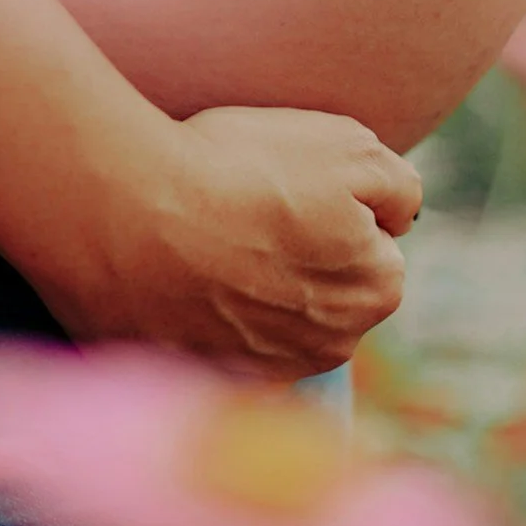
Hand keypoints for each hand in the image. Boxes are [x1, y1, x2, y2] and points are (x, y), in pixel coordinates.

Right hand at [38, 103, 421, 381]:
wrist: (123, 209)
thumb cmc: (237, 168)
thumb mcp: (347, 146)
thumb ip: (399, 187)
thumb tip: (402, 221)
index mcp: (377, 290)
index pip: (374, 246)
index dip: (331, 210)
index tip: (286, 191)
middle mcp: (330, 348)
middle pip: (328, 290)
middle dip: (299, 258)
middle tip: (245, 213)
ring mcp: (265, 371)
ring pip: (275, 318)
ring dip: (252, 289)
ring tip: (206, 241)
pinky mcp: (202, 379)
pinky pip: (219, 344)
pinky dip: (206, 318)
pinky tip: (179, 279)